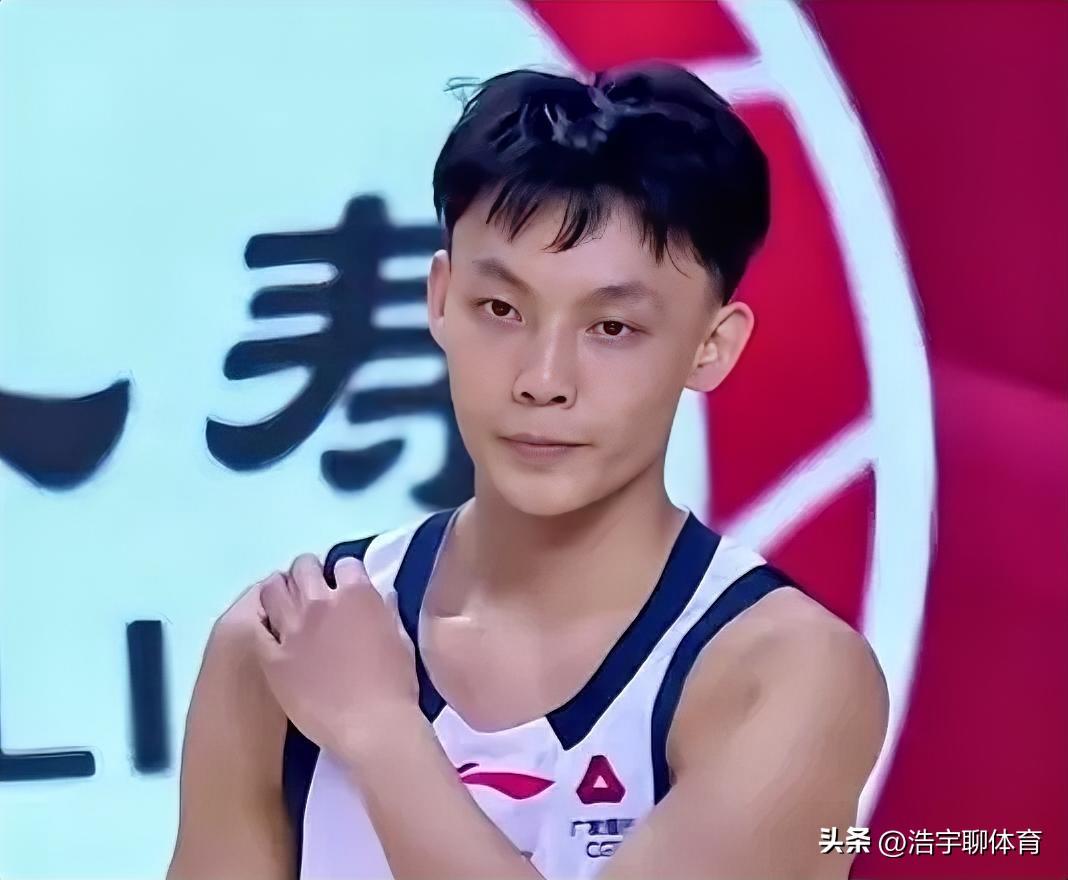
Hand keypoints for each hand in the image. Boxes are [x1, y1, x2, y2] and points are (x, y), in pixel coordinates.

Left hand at [253, 553, 420, 760]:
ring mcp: (292, 629)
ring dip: (280, 590)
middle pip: (304, 568)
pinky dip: (262, 625)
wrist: (372, 727)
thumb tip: (382, 598)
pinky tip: (268, 631)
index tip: (344, 585)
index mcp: (357, 595)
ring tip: (283, 603)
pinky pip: (257, 630)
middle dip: (308, 573)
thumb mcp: (401, 640)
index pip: (345, 564)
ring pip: (273, 590)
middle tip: (311, 589)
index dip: (345, 573)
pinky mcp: (271, 657)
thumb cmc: (396, 685)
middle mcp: (320, 602)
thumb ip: (386, 613)